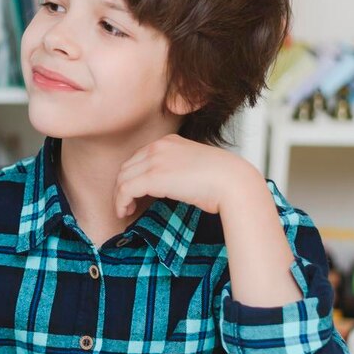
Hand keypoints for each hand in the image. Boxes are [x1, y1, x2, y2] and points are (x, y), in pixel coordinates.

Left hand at [114, 134, 262, 221]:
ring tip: (126, 210)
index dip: (133, 176)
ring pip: (122, 178)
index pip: (139, 157)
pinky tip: (125, 212)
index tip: (135, 192)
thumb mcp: (195, 166)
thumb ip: (178, 169)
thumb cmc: (222, 180)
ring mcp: (155, 160)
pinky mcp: (153, 177)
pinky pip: (125, 190)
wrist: (233, 182)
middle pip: (127, 167)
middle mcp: (158, 146)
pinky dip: (120, 202)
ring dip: (120, 196)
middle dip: (123, 186)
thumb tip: (169, 186)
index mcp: (169, 141)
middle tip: (128, 203)